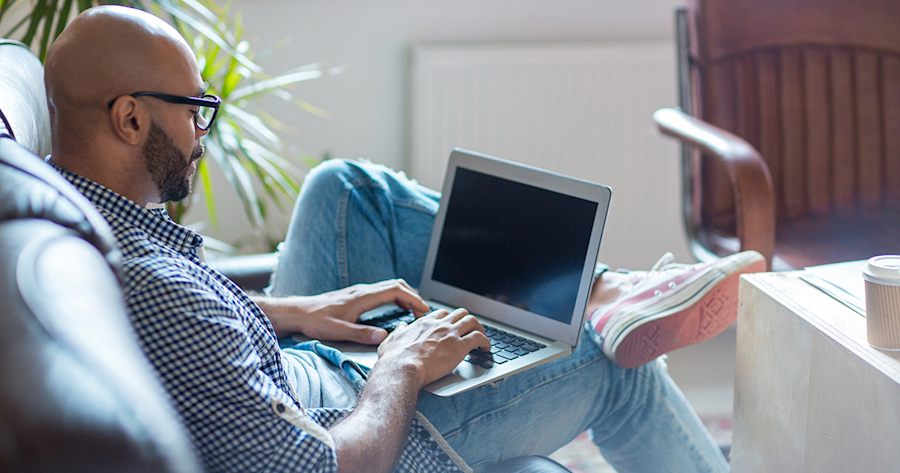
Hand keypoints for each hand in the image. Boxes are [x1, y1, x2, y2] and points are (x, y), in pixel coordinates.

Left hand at [253, 279, 430, 342]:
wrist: (297, 312)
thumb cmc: (315, 321)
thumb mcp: (338, 331)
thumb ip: (362, 334)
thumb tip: (384, 336)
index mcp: (363, 297)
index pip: (396, 291)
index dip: (414, 299)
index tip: (425, 310)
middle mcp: (363, 291)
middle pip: (396, 285)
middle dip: (414, 296)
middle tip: (424, 312)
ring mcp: (359, 292)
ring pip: (389, 287)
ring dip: (405, 296)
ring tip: (414, 311)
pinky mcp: (355, 296)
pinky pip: (382, 292)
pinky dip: (395, 298)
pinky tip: (395, 310)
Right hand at [375, 308, 490, 387]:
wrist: (402, 369)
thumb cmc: (394, 360)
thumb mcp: (391, 341)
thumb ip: (398, 332)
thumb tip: (401, 327)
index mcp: (424, 323)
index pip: (442, 313)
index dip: (449, 319)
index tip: (452, 327)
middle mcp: (439, 325)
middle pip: (460, 313)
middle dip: (467, 320)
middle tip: (470, 330)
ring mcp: (451, 334)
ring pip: (472, 321)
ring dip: (479, 328)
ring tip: (482, 337)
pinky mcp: (460, 347)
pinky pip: (479, 338)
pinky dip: (485, 341)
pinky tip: (485, 348)